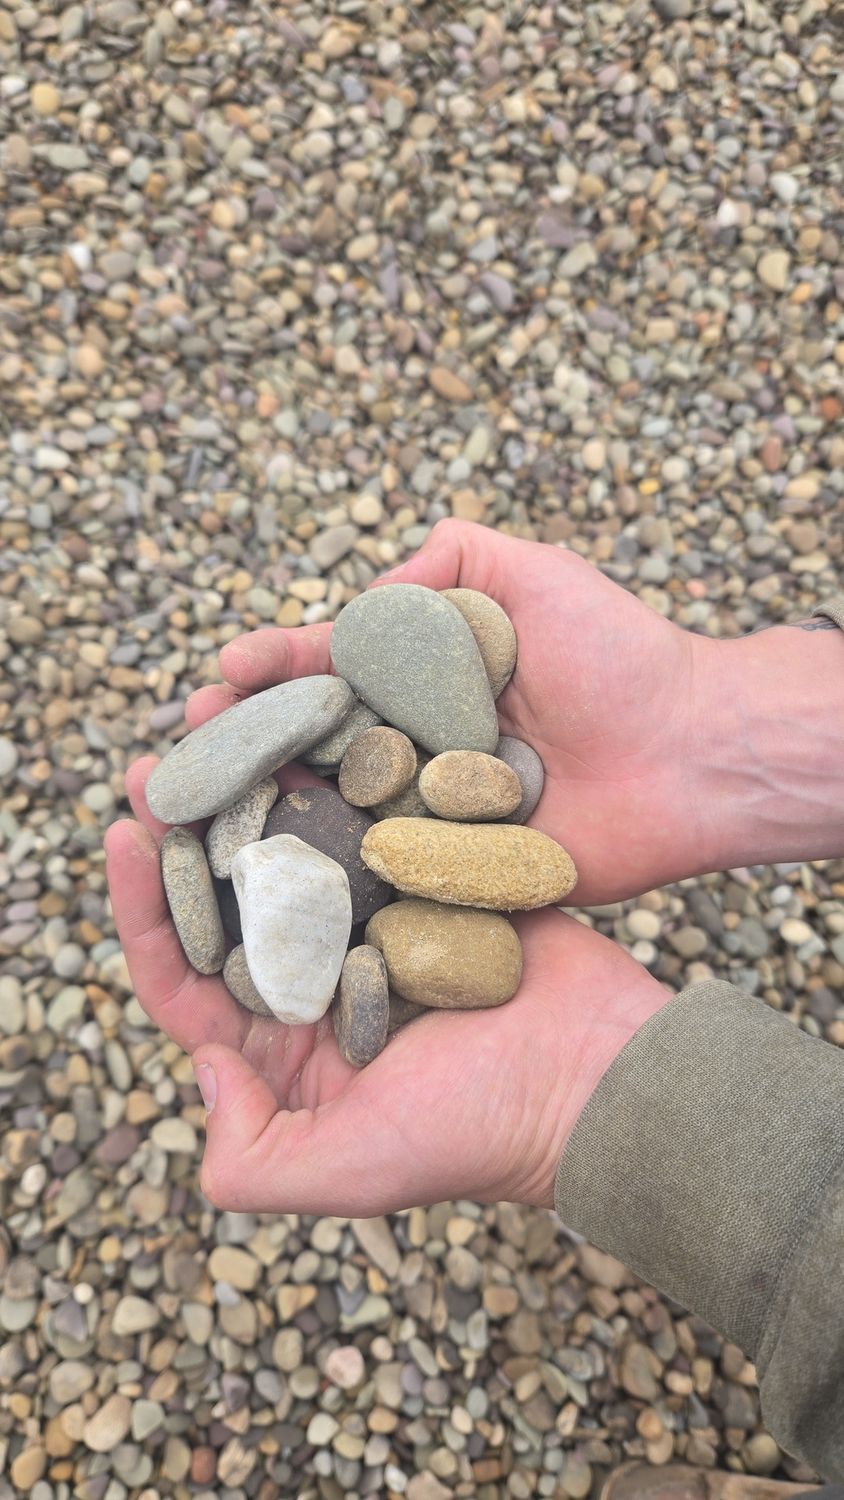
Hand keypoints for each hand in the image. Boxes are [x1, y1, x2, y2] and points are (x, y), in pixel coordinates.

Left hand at [104, 759, 666, 1214]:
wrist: (603, 1079)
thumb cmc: (483, 1134)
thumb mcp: (351, 1171)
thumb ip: (252, 1157)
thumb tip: (202, 1064)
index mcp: (285, 1057)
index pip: (187, 981)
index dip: (144, 912)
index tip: (125, 836)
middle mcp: (319, 989)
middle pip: (230, 903)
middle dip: (186, 832)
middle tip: (157, 761)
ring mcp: (373, 929)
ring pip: (293, 852)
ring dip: (252, 791)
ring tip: (221, 720)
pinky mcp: (426, 886)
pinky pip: (368, 825)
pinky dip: (337, 782)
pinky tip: (310, 727)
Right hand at [210, 519, 708, 903]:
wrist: (691, 753)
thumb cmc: (618, 656)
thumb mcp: (530, 572)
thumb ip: (447, 558)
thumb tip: (361, 596)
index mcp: (431, 679)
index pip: (332, 668)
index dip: (276, 666)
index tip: (227, 666)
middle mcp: (421, 746)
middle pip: (314, 743)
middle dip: (245, 741)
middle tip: (184, 744)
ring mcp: (434, 814)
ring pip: (332, 810)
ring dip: (260, 808)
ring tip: (197, 807)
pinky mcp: (455, 875)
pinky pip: (381, 874)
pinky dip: (322, 874)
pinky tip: (262, 874)